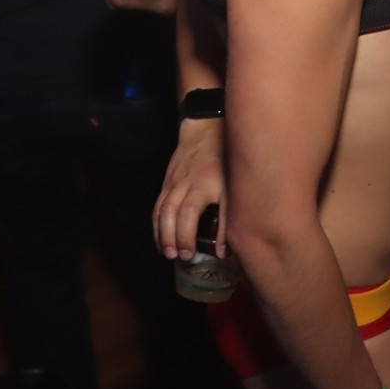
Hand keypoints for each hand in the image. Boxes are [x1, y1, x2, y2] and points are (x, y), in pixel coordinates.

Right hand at [153, 116, 226, 259]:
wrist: (206, 131)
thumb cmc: (225, 161)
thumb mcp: (233, 188)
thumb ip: (229, 218)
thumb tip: (225, 251)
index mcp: (204, 184)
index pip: (189, 213)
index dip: (186, 235)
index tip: (190, 253)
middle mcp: (185, 184)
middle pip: (170, 214)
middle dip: (172, 238)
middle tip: (178, 257)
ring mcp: (173, 182)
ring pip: (160, 210)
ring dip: (161, 234)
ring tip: (166, 252)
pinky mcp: (166, 182)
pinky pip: (157, 205)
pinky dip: (156, 223)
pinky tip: (160, 236)